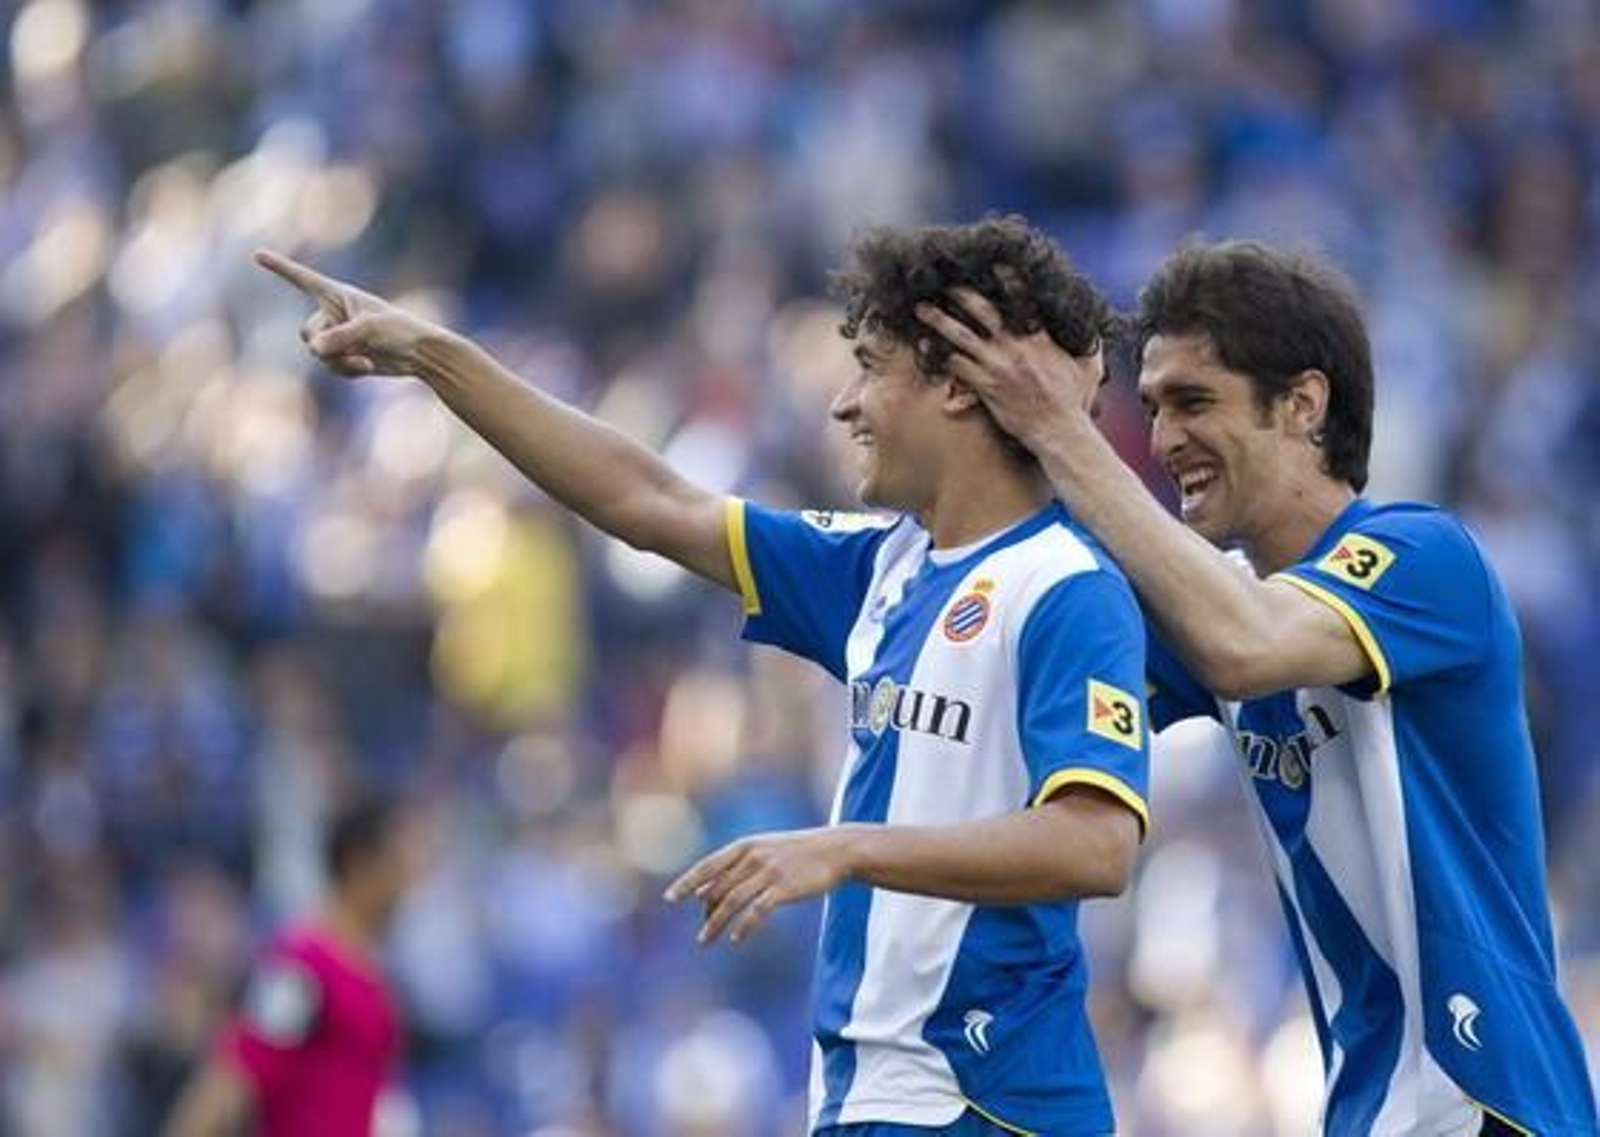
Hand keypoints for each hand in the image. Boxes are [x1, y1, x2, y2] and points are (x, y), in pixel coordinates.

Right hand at [254, 249, 440, 378]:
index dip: (280, 267)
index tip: (258, 254)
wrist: (419, 354)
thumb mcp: (369, 329)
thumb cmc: (399, 330)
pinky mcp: (344, 356)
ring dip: (339, 361)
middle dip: (325, 344)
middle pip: (307, 332)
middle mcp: (333, 314)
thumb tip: (313, 350)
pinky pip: (330, 367)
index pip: (303, 279)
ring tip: (365, 358)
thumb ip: (338, 337)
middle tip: (350, 346)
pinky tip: (367, 366)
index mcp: (337, 294)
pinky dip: (347, 370)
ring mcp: (337, 336)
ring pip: (317, 354)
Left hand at [663, 827, 856, 945]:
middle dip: (705, 913)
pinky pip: (757, 911)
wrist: (836, 850)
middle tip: (700, 934)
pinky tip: (735, 938)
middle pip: (718, 888)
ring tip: (704, 942)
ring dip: (715, 924)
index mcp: (744, 846)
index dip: (687, 881)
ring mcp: (769, 872)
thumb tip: (701, 892)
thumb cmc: (797, 853)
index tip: (669, 898)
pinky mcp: (784, 888)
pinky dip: (743, 926)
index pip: (707, 865)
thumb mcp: (763, 852)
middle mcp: (752, 857)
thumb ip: (733, 869)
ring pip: (732, 901)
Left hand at [915, 288, 1103, 452]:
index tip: (992, 263)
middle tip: (944, 282)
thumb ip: (1090, 344)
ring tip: (922, 309)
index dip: (1006, 279)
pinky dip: (938, 354)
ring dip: (938, 320)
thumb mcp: (1089, 367)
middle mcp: (1014, 347)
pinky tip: (924, 346)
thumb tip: (1094, 331)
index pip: (1021, 299)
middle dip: (961, 293)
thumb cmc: (1074, 401)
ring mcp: (996, 366)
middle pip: (981, 312)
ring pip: (960, 336)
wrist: (1057, 430)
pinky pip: (955, 366)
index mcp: (1039, 337)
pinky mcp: (984, 386)